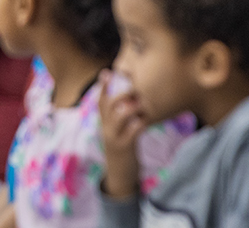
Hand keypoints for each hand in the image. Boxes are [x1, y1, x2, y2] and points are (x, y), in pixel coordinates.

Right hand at [97, 70, 145, 199]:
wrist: (120, 176)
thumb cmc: (124, 149)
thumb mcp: (119, 132)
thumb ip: (123, 118)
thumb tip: (134, 100)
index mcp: (105, 123)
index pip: (101, 102)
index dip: (103, 87)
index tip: (107, 71)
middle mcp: (106, 128)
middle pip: (109, 105)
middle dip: (122, 94)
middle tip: (135, 89)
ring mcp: (114, 138)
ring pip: (119, 116)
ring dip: (132, 107)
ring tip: (142, 105)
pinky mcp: (124, 147)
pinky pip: (132, 131)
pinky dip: (140, 123)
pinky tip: (147, 121)